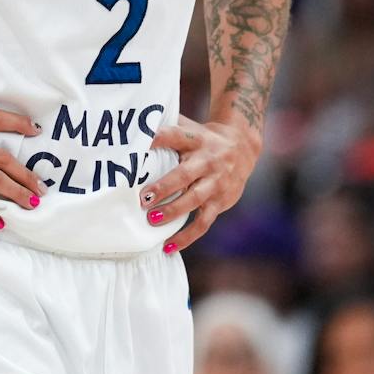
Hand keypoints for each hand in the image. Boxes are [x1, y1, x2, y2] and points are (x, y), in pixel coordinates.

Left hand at [137, 115, 259, 252]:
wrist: (243, 147)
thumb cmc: (203, 139)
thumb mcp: (189, 128)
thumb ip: (166, 126)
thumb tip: (131, 126)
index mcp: (195, 140)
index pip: (175, 136)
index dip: (158, 139)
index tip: (140, 145)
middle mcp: (207, 161)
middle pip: (185, 174)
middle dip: (164, 187)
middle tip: (144, 198)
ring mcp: (216, 182)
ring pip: (194, 199)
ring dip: (173, 211)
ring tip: (152, 220)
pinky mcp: (221, 201)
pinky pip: (203, 222)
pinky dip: (187, 236)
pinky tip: (169, 247)